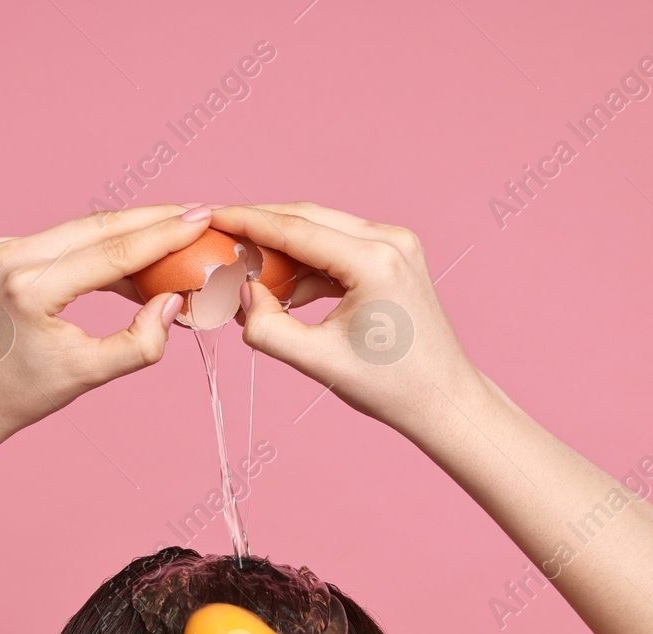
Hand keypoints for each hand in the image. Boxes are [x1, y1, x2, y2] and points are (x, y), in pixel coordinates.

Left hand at [0, 204, 213, 438]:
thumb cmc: (23, 392)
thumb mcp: (88, 375)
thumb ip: (139, 343)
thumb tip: (172, 302)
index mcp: (29, 289)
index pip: (111, 252)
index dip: (162, 236)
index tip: (201, 219)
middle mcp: (11, 257)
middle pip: (99, 228)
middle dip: (153, 220)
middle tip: (200, 214)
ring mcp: (4, 248)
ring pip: (84, 229)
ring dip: (132, 230)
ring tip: (178, 232)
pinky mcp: (5, 250)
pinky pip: (68, 240)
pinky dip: (105, 244)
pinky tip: (139, 254)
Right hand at [210, 202, 481, 437]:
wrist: (442, 398)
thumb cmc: (390, 386)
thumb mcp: (318, 362)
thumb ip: (267, 328)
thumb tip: (239, 293)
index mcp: (374, 262)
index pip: (295, 229)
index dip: (246, 221)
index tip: (210, 216)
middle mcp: (390, 241)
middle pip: (307, 218)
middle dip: (260, 225)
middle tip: (219, 235)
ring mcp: (396, 244)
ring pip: (321, 229)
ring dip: (283, 246)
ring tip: (244, 270)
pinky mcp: (394, 255)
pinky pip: (338, 246)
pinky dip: (307, 262)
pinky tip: (282, 287)